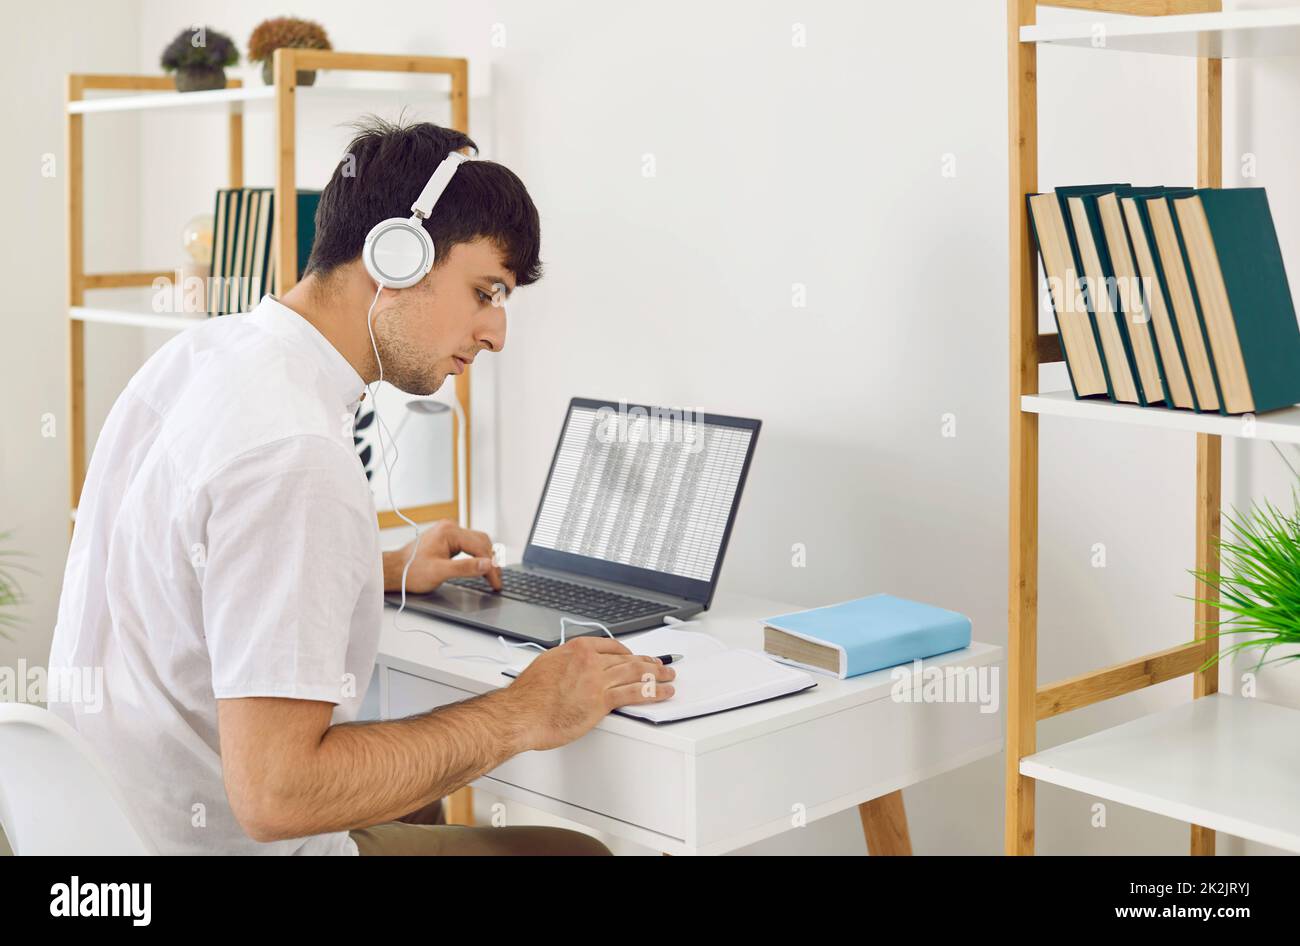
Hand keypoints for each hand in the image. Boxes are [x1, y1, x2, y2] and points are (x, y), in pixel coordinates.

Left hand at [384, 520, 502, 594]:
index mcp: (449, 532)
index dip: (491, 566)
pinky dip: (477, 556)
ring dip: (485, 558)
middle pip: (482, 542)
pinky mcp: (447, 539)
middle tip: (496, 581)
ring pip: (477, 543)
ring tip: (491, 576)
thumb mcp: (440, 572)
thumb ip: (466, 568)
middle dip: (491, 562)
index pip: (480, 547)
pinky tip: (480, 567)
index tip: (496, 582)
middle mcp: (450, 528)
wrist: (394, 571)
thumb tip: (487, 564)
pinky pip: (469, 545)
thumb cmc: (411, 571)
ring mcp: (449, 532)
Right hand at [505, 636, 675, 750]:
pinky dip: (653, 692)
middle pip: (627, 658)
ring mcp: (597, 680)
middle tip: (662, 665)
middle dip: (648, 662)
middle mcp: (590, 661)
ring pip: (635, 673)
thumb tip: (573, 669)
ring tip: (669, 677)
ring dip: (657, 675)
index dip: (629, 653)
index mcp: (576, 649)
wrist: (521, 714)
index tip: (636, 657)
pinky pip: (634, 693)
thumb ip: (566, 664)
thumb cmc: (528, 697)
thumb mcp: (547, 666)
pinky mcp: (601, 701)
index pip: (612, 646)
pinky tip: (663, 692)